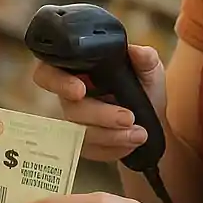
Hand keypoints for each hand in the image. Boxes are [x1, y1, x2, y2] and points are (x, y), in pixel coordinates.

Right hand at [33, 45, 165, 164]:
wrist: (153, 122)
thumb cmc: (144, 89)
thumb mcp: (148, 70)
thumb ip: (145, 59)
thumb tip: (137, 51)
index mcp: (77, 71)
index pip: (49, 72)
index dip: (58, 82)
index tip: (80, 90)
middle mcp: (69, 97)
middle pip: (70, 108)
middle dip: (99, 115)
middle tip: (128, 117)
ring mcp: (74, 123)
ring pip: (81, 133)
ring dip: (112, 135)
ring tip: (139, 133)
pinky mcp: (82, 144)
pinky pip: (91, 151)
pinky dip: (114, 149)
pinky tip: (132, 143)